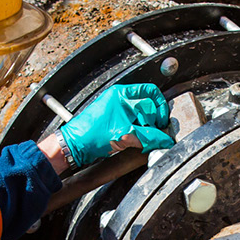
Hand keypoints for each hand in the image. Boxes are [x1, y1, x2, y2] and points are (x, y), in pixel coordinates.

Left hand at [60, 84, 174, 165]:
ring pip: (140, 115)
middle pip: (147, 105)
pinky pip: (132, 123)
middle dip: (153, 120)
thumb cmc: (92, 135)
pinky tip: (137, 140)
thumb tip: (164, 139)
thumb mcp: (126, 134)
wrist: (74, 146)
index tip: (163, 121)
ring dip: (146, 127)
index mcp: (121, 94)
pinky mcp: (114, 121)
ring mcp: (116, 110)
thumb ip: (149, 136)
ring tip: (146, 138)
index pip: (150, 92)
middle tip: (156, 132)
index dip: (160, 107)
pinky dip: (138, 131)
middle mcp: (119, 99)